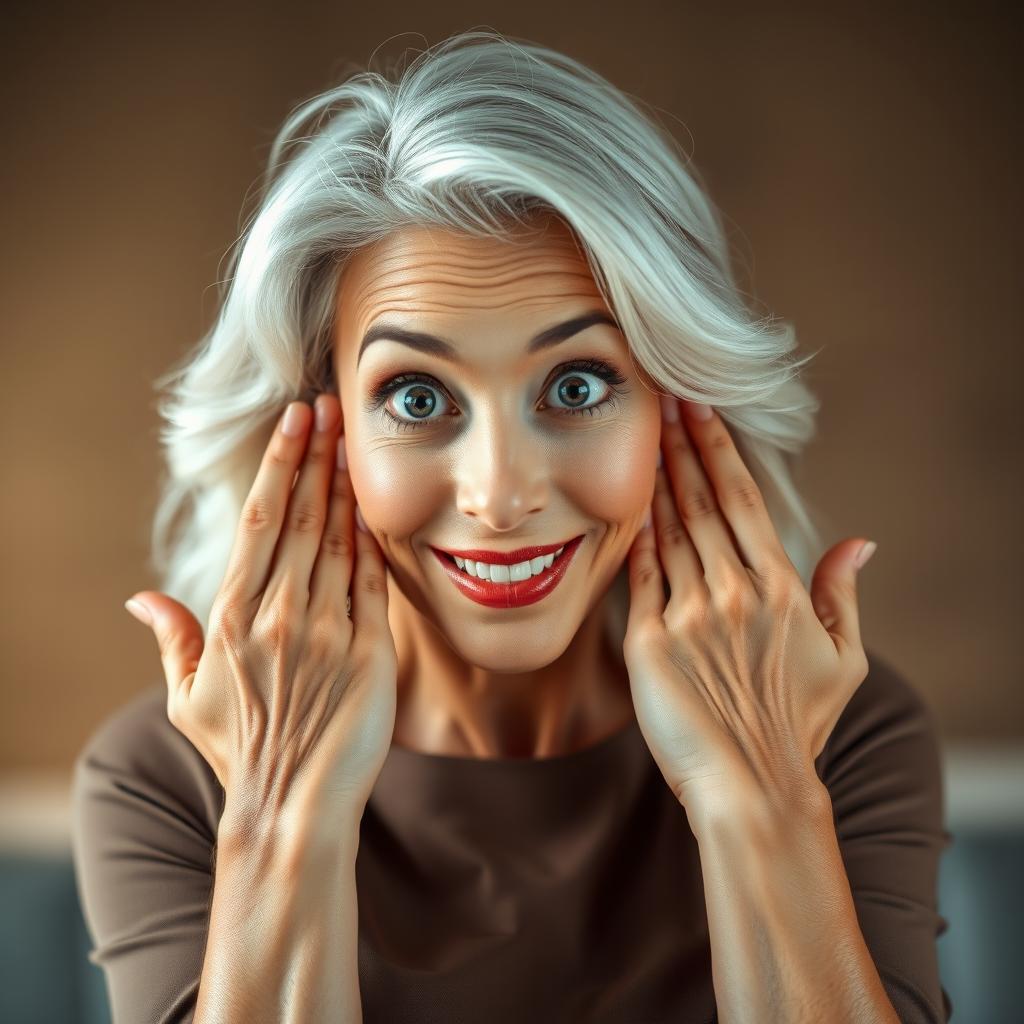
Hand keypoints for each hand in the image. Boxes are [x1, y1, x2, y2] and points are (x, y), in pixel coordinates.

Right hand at [123, 394, 397, 850]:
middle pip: (299, 516)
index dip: (278, 465)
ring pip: (336, 540)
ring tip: (352, 441)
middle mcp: (277, 615)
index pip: (256, 521)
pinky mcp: (369, 654)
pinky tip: (376, 506)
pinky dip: (373, 541)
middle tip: (328, 407)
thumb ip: (172, 639)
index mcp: (231, 617)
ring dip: (345, 487)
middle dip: (315, 455)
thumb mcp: (188, 698)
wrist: (293, 808)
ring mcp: (325, 633)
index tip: (293, 421)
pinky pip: (371, 583)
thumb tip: (140, 596)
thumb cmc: (239, 752)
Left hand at [622, 395, 875, 819]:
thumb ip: (845, 594)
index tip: (700, 409)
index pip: (744, 500)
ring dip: (655, 480)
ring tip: (642, 437)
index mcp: (782, 588)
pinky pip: (639, 576)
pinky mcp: (649, 642)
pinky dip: (633, 537)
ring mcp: (688, 615)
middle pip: (700, 502)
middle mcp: (733, 591)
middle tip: (662, 400)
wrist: (751, 789)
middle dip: (680, 446)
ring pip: (668, 531)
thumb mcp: (844, 661)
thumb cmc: (798, 727)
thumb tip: (860, 541)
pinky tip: (625, 506)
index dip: (718, 449)